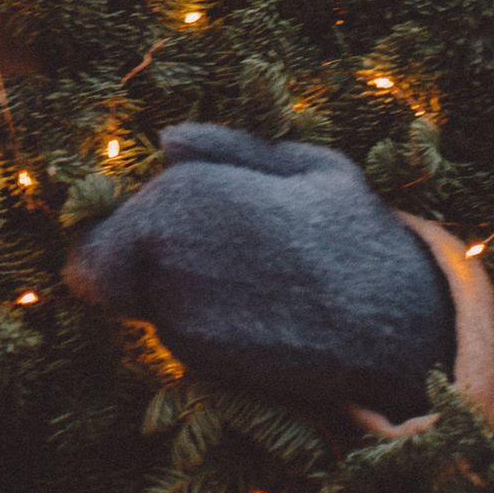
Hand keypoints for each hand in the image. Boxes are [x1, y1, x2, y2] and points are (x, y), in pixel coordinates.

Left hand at [68, 125, 454, 421]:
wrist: (389, 321)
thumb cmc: (350, 231)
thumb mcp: (300, 165)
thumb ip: (223, 147)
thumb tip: (166, 140)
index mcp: (184, 188)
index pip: (104, 218)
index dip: (129, 226)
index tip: (167, 231)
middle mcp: (163, 245)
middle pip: (104, 264)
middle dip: (138, 263)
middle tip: (207, 263)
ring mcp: (173, 303)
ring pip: (140, 301)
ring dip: (170, 295)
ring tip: (244, 285)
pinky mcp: (193, 353)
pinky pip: (174, 335)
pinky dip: (198, 328)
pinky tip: (254, 316)